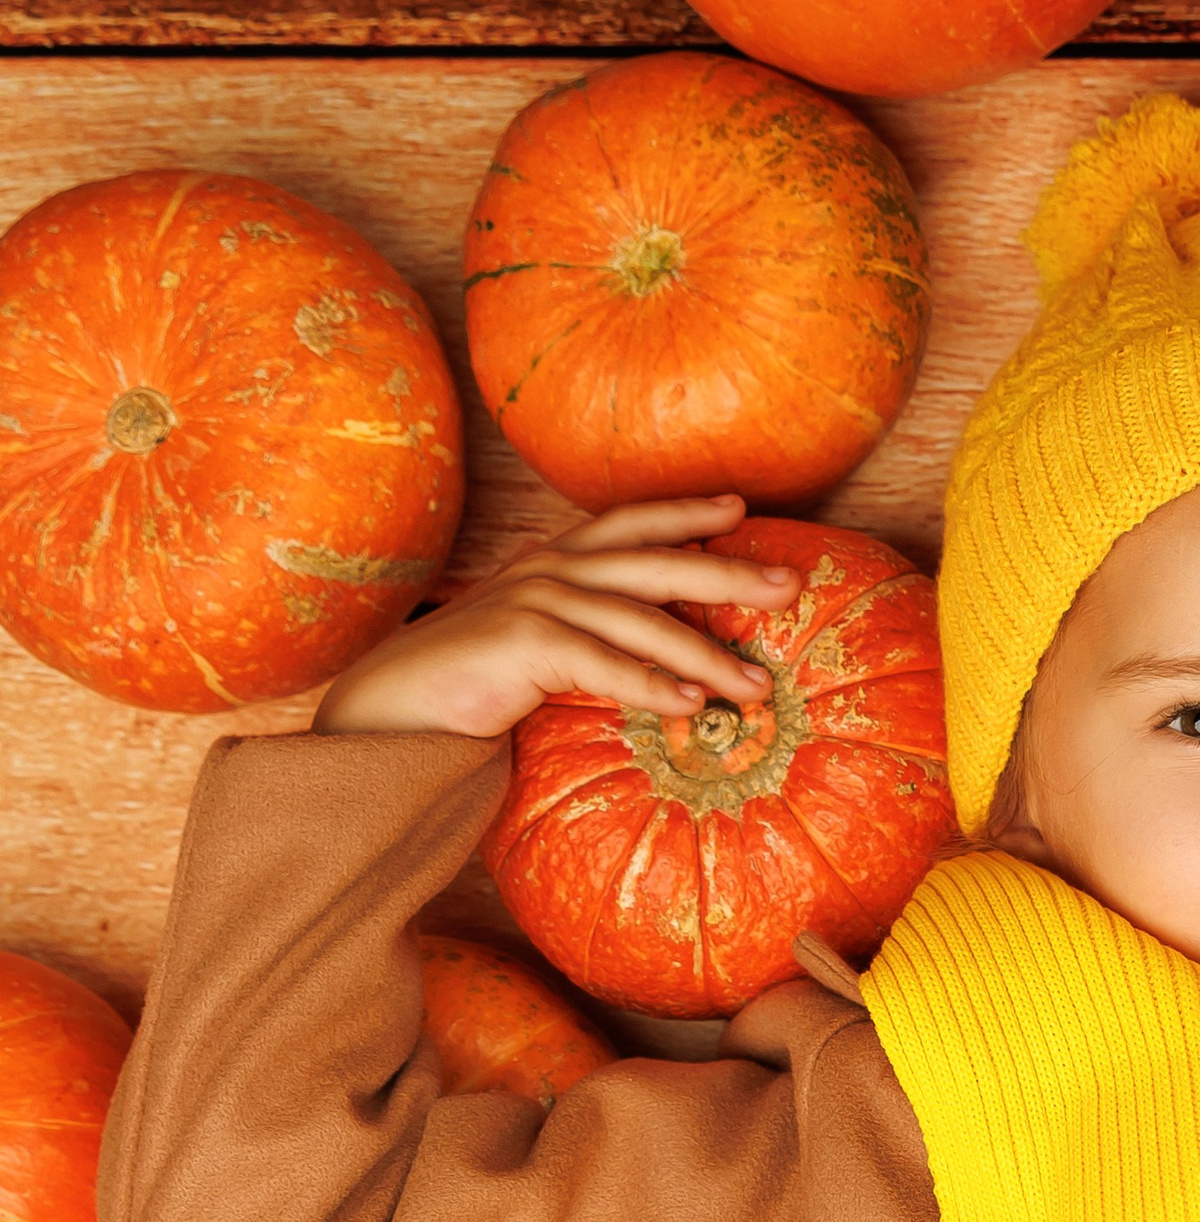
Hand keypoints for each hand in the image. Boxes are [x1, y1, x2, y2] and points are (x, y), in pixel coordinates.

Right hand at [312, 496, 798, 739]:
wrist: (388, 714)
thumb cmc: (469, 689)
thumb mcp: (538, 650)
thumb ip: (590, 638)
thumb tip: (662, 658)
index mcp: (552, 563)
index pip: (629, 526)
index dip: (683, 513)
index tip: (740, 507)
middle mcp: (547, 571)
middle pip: (654, 563)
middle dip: (727, 572)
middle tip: (790, 585)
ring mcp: (533, 602)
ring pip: (641, 621)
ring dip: (706, 656)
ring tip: (756, 687)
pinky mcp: (520, 644)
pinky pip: (601, 664)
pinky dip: (649, 684)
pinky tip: (691, 706)